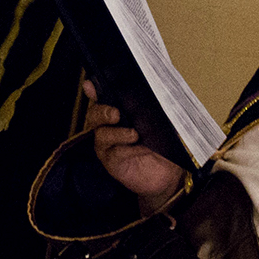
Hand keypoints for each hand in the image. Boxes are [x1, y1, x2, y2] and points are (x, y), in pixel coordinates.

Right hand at [83, 81, 181, 213]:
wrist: (168, 173)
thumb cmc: (164, 144)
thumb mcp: (165, 124)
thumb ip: (160, 109)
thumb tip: (162, 95)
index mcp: (120, 110)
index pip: (103, 97)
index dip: (94, 90)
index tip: (90, 85)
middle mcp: (109, 126)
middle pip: (95, 115)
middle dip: (102, 111)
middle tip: (116, 113)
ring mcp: (108, 144)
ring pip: (102, 134)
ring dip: (117, 133)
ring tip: (134, 134)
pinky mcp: (112, 162)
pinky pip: (114, 153)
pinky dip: (127, 149)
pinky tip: (139, 148)